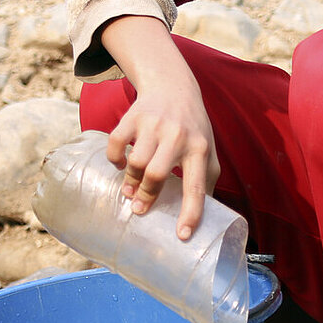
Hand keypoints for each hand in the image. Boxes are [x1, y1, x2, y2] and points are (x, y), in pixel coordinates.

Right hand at [101, 16, 220, 239]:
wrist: (174, 87)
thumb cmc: (193, 128)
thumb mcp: (208, 150)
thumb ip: (206, 181)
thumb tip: (204, 221)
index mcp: (200, 149)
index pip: (196, 186)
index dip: (190, 213)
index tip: (182, 235)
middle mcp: (178, 136)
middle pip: (156, 174)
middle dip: (146, 196)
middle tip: (140, 209)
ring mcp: (154, 124)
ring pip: (135, 162)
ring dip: (129, 181)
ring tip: (129, 190)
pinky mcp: (133, 116)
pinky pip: (116, 144)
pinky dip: (114, 159)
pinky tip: (119, 163)